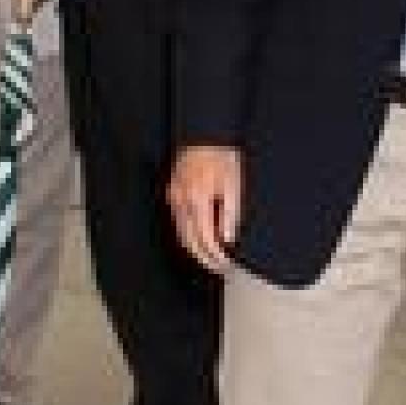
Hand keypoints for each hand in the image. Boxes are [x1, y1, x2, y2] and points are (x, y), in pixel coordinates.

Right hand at [168, 146, 243, 272]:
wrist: (205, 136)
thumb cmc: (222, 159)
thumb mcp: (234, 186)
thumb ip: (230, 214)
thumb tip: (226, 240)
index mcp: (197, 199)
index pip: (204, 238)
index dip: (214, 255)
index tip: (225, 264)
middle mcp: (181, 201)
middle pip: (189, 240)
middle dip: (203, 258)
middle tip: (218, 268)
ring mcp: (173, 198)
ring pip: (181, 233)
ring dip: (194, 249)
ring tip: (210, 260)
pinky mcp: (171, 194)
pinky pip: (178, 222)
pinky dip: (187, 235)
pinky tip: (198, 241)